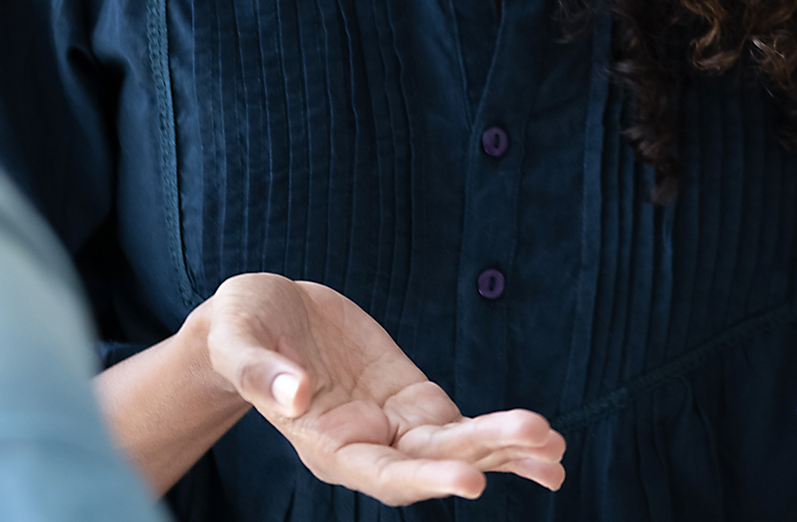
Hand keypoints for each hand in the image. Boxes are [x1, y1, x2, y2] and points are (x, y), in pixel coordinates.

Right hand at [197, 273, 566, 503]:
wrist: (262, 316)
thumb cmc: (241, 330)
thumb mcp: (240, 341)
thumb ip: (262, 372)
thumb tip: (294, 394)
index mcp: (323, 444)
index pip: (381, 474)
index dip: (426, 479)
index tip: (471, 480)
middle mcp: (365, 446)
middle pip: (433, 462)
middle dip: (486, 453)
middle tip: (541, 440)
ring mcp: (393, 425)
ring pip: (457, 449)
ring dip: (506, 450)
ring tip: (556, 451)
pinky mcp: (412, 399)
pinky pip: (462, 426)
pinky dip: (501, 435)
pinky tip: (544, 443)